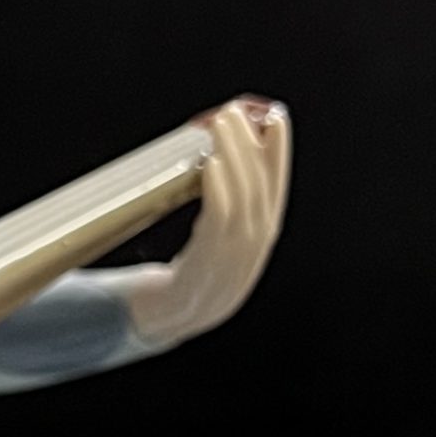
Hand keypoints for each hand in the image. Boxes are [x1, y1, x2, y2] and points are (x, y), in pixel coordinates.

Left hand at [127, 99, 291, 348]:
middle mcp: (250, 257)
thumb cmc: (177, 276)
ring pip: (243, 204)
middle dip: (251, 148)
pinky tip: (210, 165)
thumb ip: (219, 203)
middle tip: (235, 113)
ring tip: (220, 128)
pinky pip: (218, 226)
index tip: (275, 118)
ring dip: (234, 159)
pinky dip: (219, 191)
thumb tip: (216, 152)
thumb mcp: (208, 239)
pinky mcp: (204, 275)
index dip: (278, 154)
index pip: (275, 192)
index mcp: (255, 247)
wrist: (156, 324)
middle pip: (259, 194)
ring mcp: (231, 268)